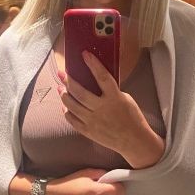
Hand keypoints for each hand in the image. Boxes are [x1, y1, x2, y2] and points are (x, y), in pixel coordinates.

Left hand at [58, 51, 164, 167]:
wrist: (134, 141)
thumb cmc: (132, 118)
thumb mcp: (126, 99)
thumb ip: (111, 91)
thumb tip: (95, 82)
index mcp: (115, 98)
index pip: (102, 77)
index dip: (93, 64)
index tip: (84, 54)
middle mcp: (102, 109)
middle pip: (80, 92)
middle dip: (68, 81)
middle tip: (61, 73)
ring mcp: (93, 121)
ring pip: (72, 106)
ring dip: (64, 96)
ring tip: (60, 88)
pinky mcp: (88, 131)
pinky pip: (72, 120)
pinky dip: (66, 112)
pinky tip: (64, 106)